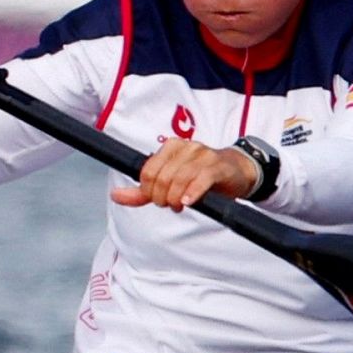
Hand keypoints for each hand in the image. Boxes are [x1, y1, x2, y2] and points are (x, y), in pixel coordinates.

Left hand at [110, 137, 260, 210]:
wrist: (236, 172)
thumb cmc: (201, 177)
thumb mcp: (170, 183)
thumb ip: (143, 192)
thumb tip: (115, 196)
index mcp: (170, 147)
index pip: (148, 171)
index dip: (149, 191)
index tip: (157, 200)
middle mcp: (185, 147)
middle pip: (162, 177)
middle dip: (162, 198)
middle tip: (171, 205)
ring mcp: (202, 154)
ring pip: (179, 179)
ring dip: (176, 199)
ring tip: (181, 205)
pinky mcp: (217, 165)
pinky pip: (201, 178)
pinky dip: (192, 192)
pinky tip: (189, 201)